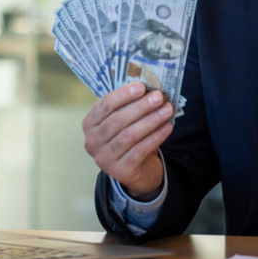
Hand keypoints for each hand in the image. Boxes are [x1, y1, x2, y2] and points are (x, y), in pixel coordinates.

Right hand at [82, 81, 173, 198]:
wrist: (136, 170)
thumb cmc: (128, 137)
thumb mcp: (124, 121)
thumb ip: (130, 105)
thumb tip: (149, 89)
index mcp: (90, 124)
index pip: (105, 105)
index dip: (123, 95)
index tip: (142, 87)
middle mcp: (93, 142)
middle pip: (118, 120)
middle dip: (141, 106)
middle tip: (159, 97)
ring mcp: (104, 158)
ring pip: (130, 135)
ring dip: (151, 120)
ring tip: (167, 110)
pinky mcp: (120, 171)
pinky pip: (140, 150)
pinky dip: (156, 136)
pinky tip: (167, 127)